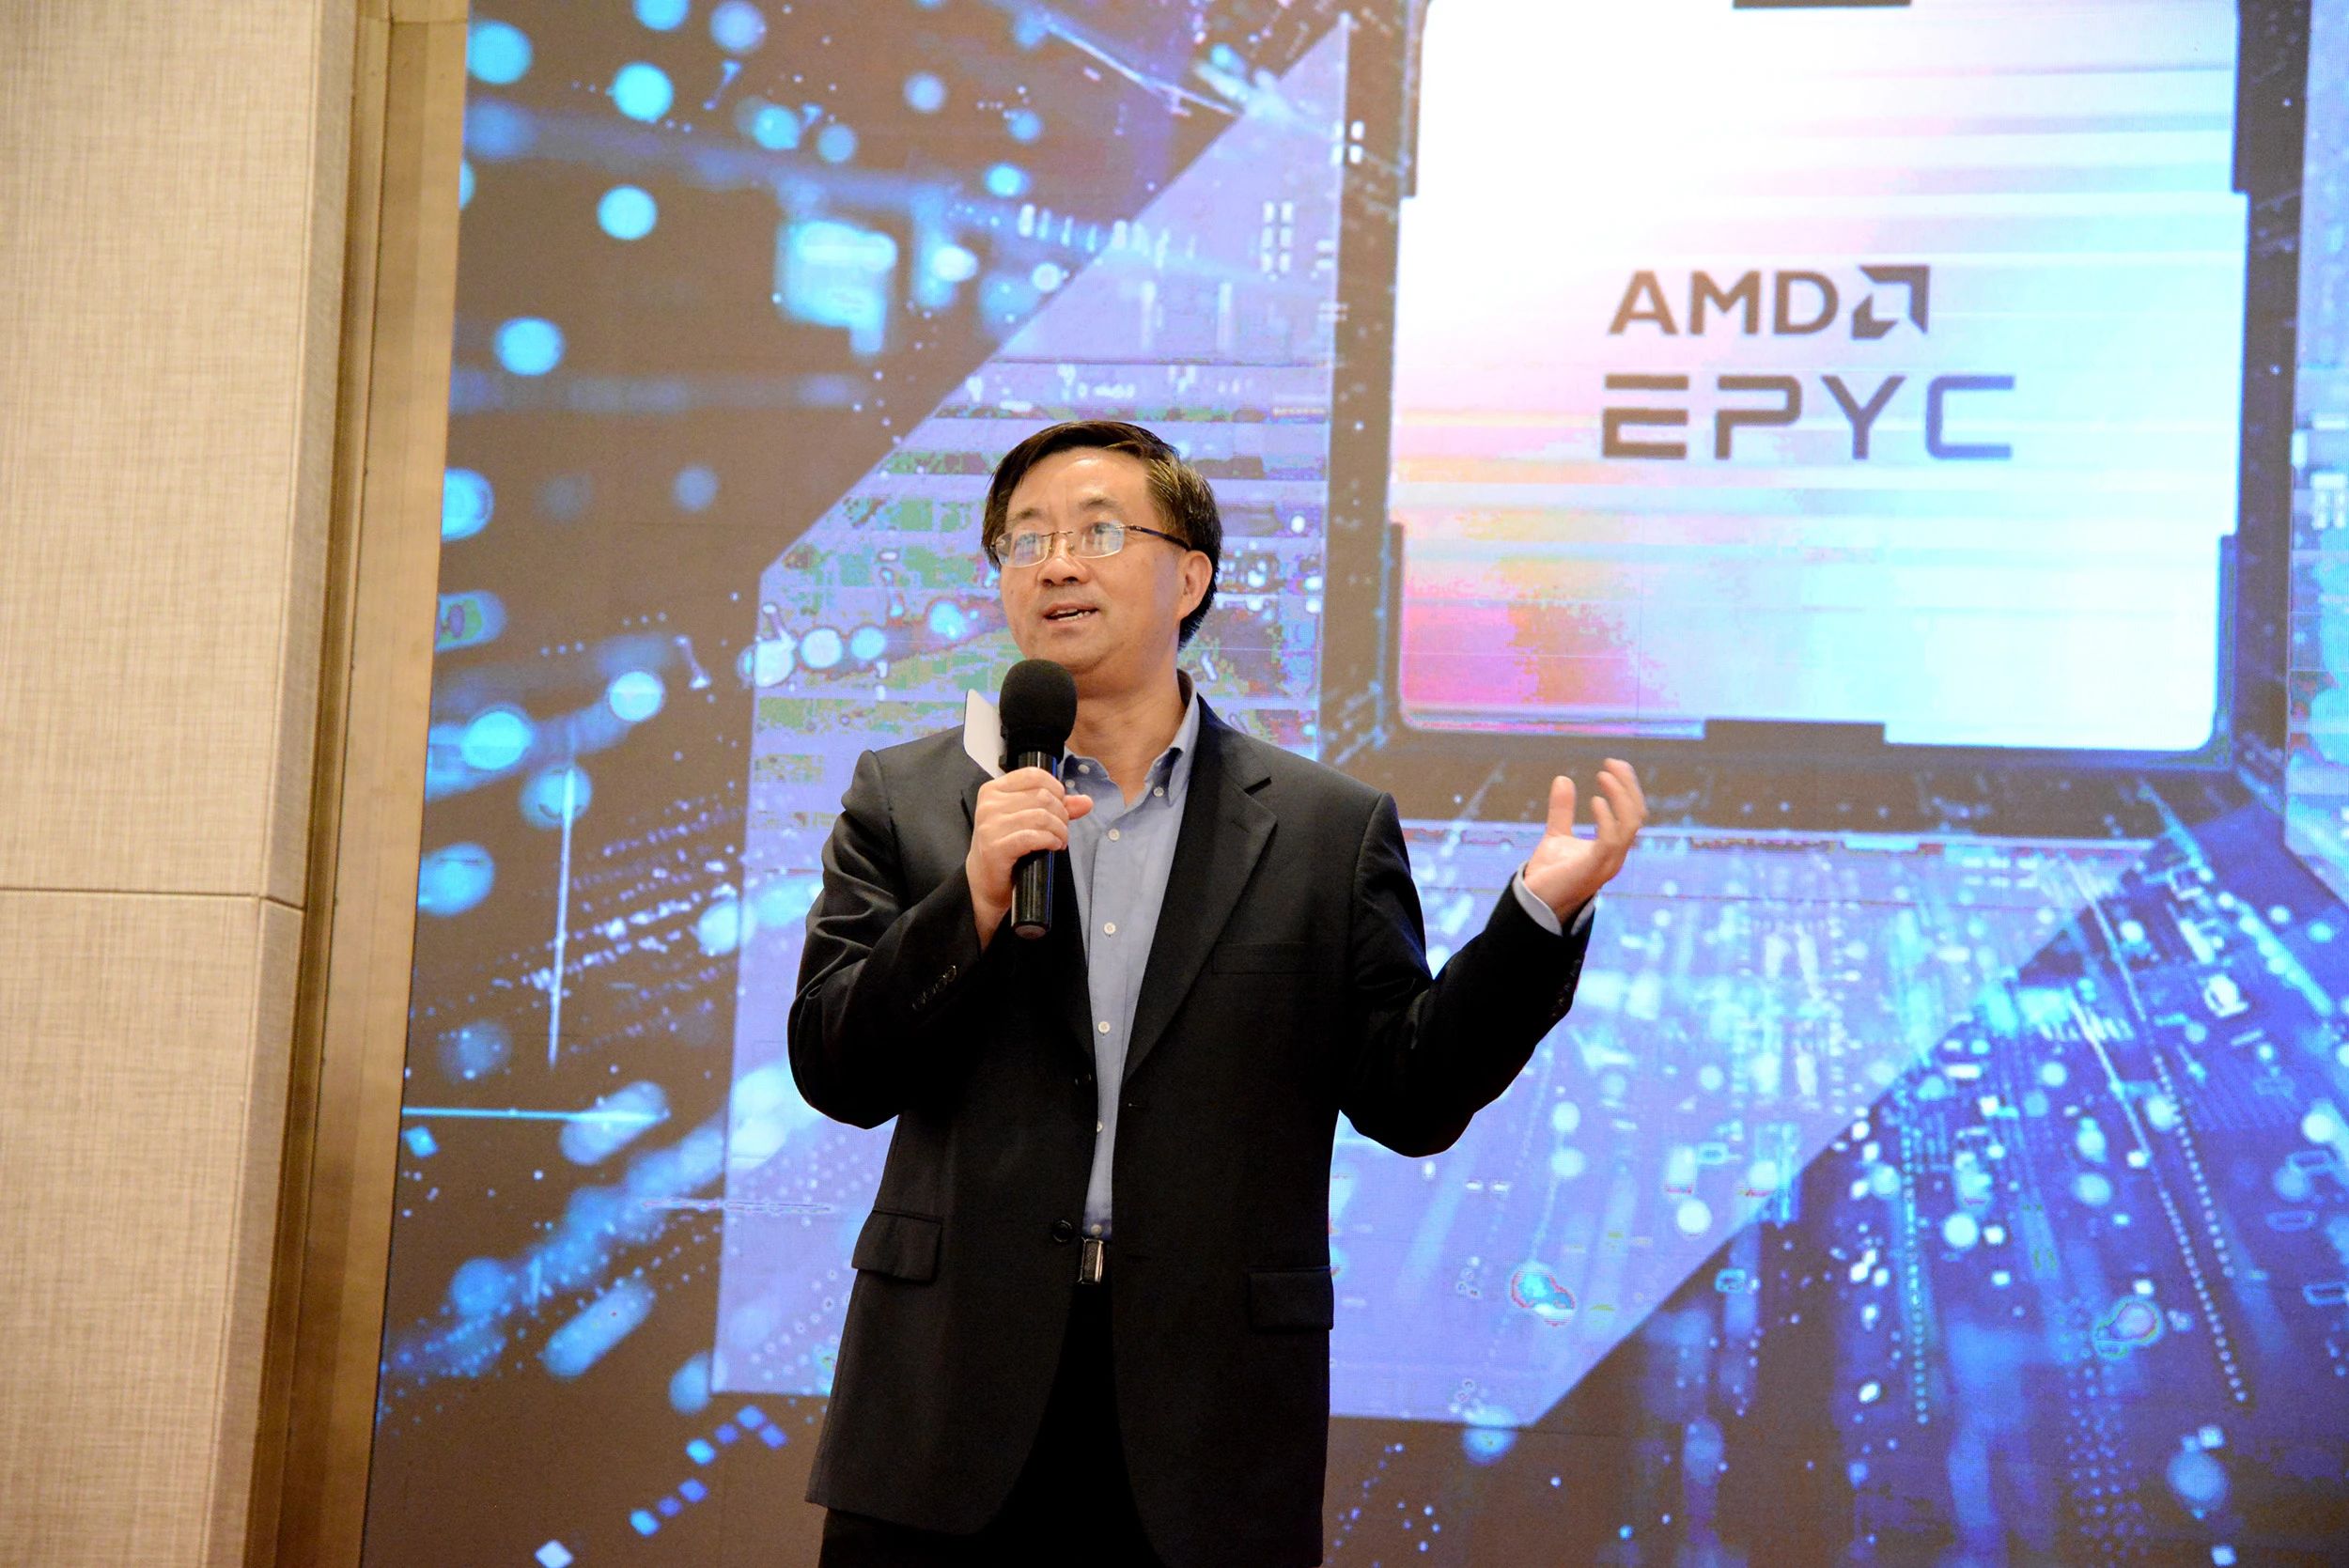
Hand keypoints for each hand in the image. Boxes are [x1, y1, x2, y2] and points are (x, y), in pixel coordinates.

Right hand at [966, 767, 1094, 943]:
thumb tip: (1086, 801)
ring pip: (1041, 816)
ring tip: (1060, 840)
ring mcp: (990, 825)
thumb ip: (1057, 807)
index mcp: (994, 789)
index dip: (1055, 789)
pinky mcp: (995, 847)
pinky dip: (1050, 841)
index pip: (1033, 775)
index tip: (1060, 806)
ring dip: (1059, 830)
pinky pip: (1033, 837)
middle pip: (1042, 796)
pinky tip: (1052, 847)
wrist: (984, 881)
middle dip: (1061, 814)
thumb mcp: (1028, 820)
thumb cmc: (1006, 846)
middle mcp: (989, 804)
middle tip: (1061, 830)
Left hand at [1520, 759, 1644, 919]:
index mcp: (1612, 846)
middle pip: (1636, 815)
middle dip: (1628, 787)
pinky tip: (1595, 801)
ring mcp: (1608, 862)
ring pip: (1630, 825)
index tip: (1613, 764)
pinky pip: (1611, 840)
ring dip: (1620, 797)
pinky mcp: (1594, 868)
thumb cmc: (1549, 873)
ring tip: (1604, 775)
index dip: (1627, 787)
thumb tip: (1563, 779)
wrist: (1534, 902)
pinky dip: (1607, 818)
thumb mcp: (1556, 834)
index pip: (1632, 813)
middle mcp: (1616, 854)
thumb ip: (1562, 810)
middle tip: (1611, 764)